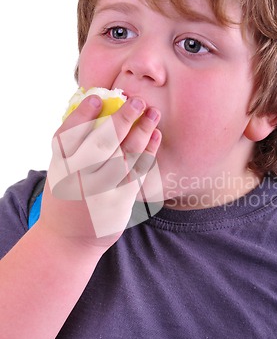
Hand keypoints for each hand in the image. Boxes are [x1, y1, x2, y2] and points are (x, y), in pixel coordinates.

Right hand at [40, 95, 161, 251]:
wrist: (68, 240)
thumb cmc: (65, 198)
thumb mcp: (59, 172)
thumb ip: (72, 147)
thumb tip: (95, 110)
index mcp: (59, 168)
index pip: (68, 136)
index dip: (83, 115)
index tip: (97, 98)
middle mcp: (78, 180)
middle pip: (102, 144)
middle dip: (122, 119)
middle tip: (137, 101)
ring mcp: (100, 193)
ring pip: (125, 156)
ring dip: (142, 131)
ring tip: (153, 112)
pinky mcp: (120, 202)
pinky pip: (138, 172)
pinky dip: (148, 151)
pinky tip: (155, 135)